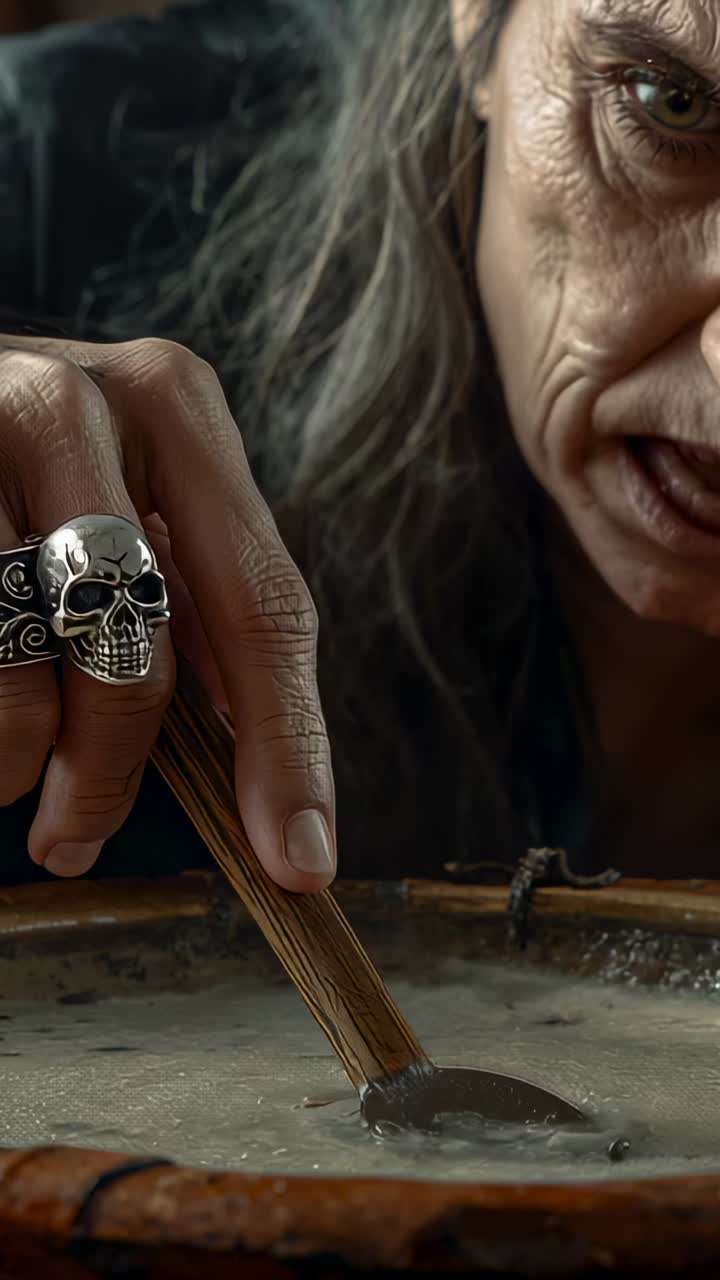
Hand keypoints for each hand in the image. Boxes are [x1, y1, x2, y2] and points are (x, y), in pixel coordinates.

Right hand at [0, 336, 335, 890]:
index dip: (286, 749)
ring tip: (0, 764)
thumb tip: (258, 761)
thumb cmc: (22, 466)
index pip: (263, 607)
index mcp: (174, 407)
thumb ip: (191, 600)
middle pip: (138, 655)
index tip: (300, 861)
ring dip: (13, 761)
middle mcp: (78, 403)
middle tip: (77, 836)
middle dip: (110, 776)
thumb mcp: (121, 499)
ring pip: (24, 682)